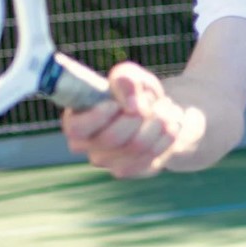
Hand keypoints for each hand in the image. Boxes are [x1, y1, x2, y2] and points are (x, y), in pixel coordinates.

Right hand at [62, 61, 198, 177]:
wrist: (157, 112)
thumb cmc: (135, 92)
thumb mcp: (130, 76)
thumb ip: (126, 81)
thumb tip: (133, 105)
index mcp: (76, 120)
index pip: (77, 129)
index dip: (99, 116)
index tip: (117, 102)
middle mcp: (87, 146)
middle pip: (112, 138)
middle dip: (139, 114)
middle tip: (151, 100)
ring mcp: (108, 162)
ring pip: (136, 146)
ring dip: (158, 122)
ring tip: (165, 107)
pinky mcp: (130, 170)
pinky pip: (151, 156)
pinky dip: (166, 136)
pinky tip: (169, 124)